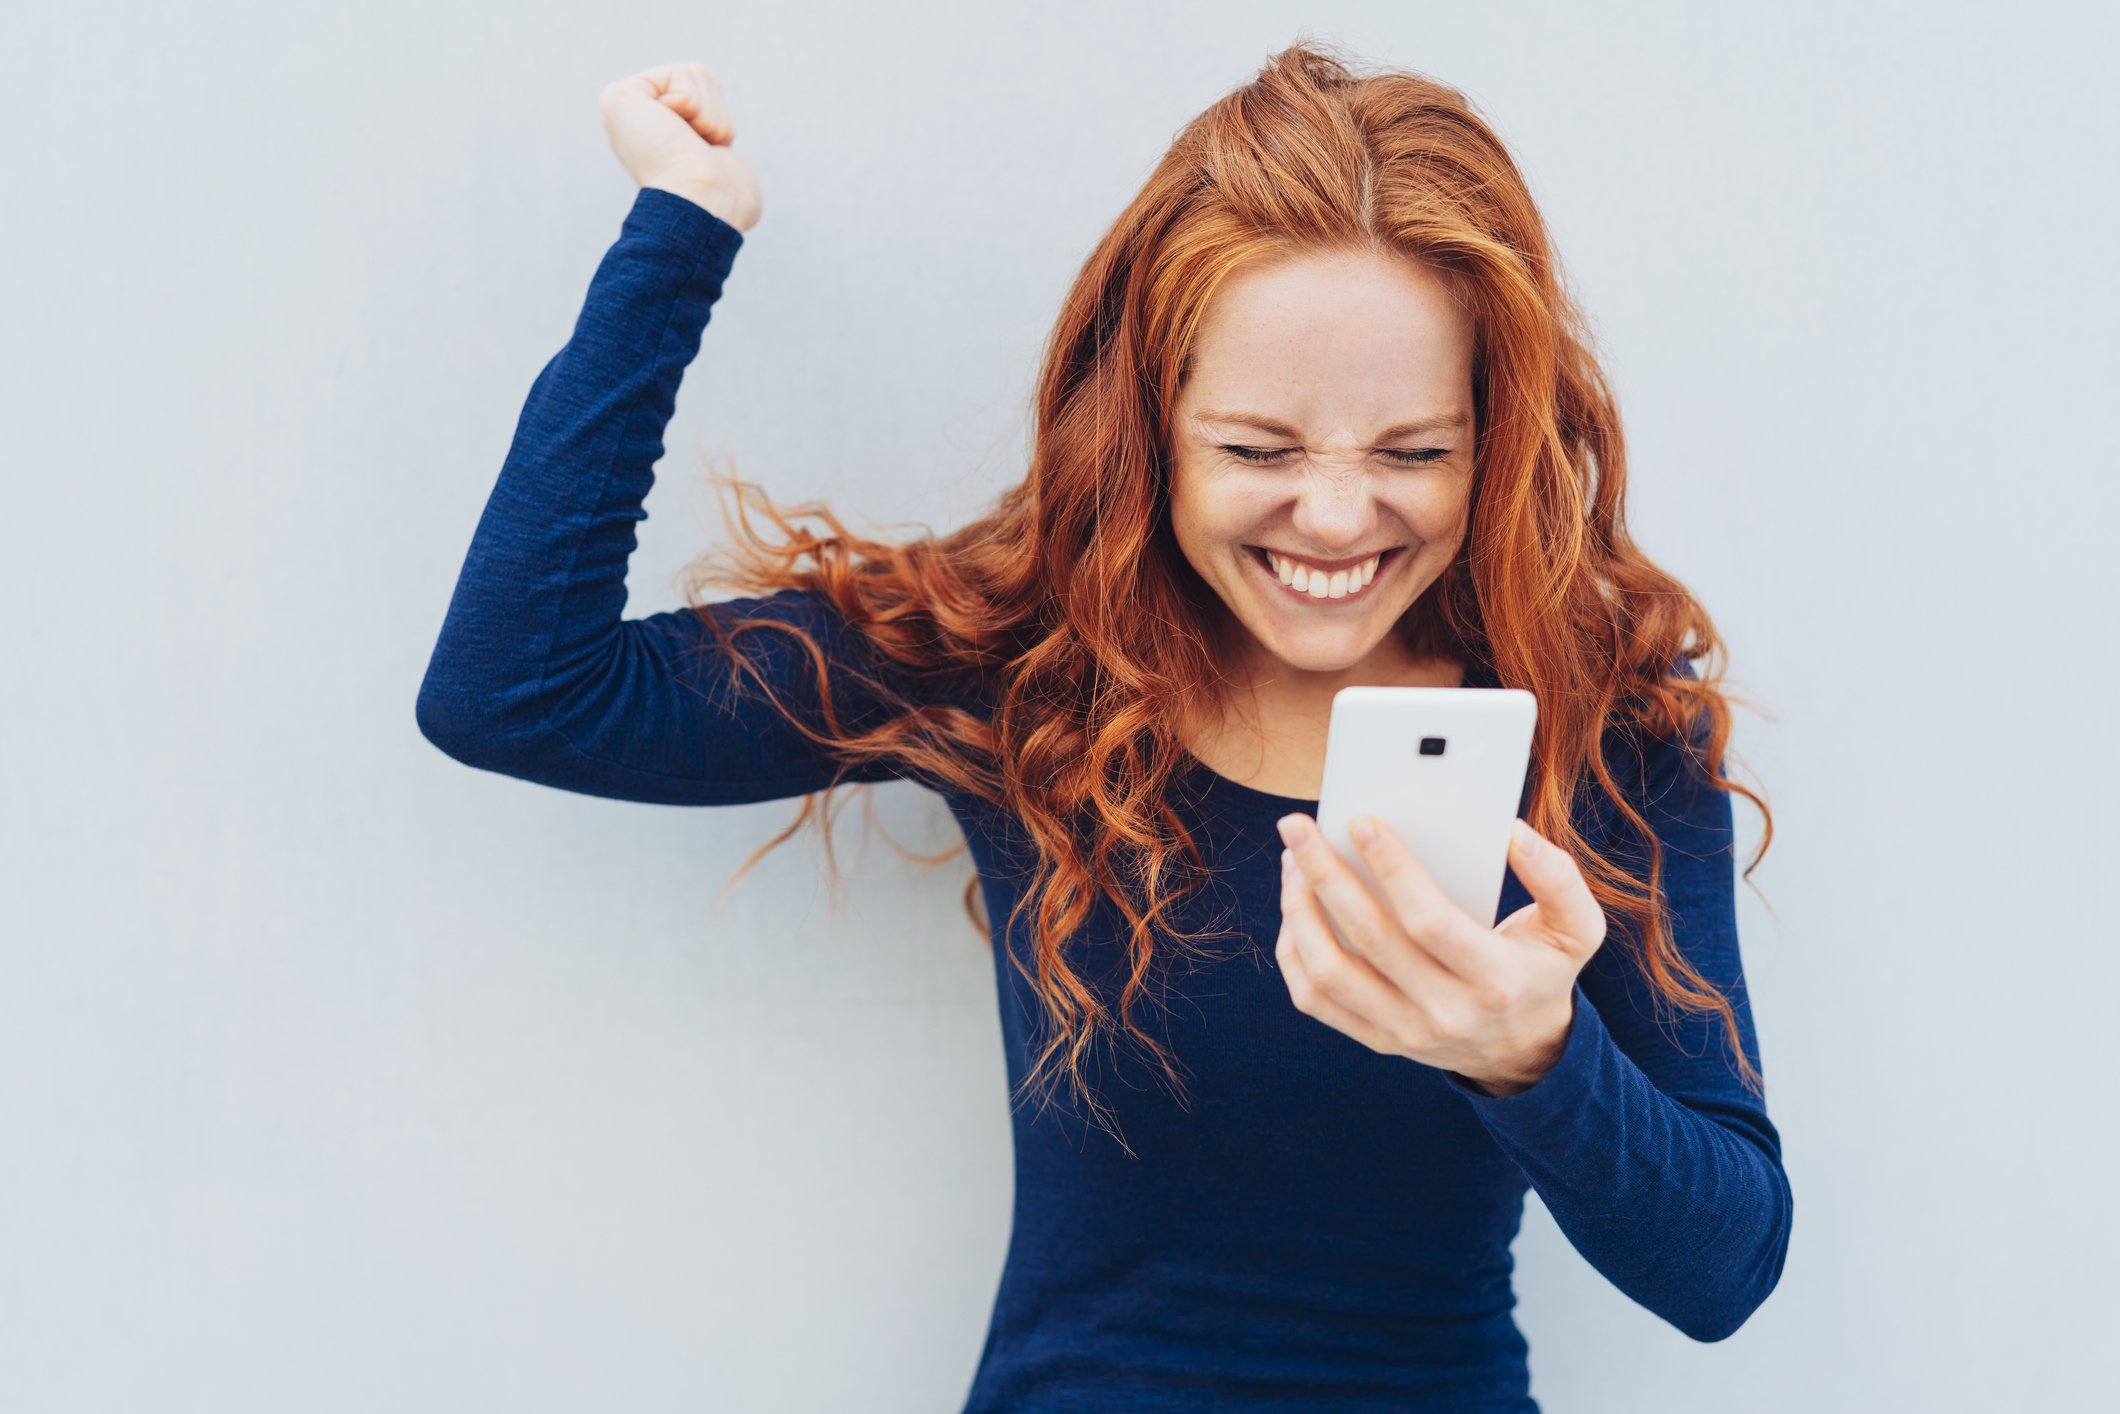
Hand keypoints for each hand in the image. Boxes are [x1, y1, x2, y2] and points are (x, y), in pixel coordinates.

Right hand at [600, 61, 761, 231]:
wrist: (704, 205)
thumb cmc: (720, 195)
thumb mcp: (722, 159)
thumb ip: (714, 139)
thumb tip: (719, 155)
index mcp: (657, 131)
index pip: (705, 89)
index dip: (716, 119)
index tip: (702, 153)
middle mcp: (636, 118)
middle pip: (699, 76)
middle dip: (713, 113)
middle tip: (696, 148)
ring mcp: (624, 107)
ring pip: (694, 74)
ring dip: (707, 115)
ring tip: (688, 145)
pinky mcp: (620, 96)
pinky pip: (683, 75)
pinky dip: (696, 108)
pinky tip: (678, 136)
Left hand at [1274, 813, 1606, 1095]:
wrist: (1523, 1050)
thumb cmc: (1541, 969)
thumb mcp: (1577, 928)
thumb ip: (1557, 878)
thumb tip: (1513, 833)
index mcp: (1497, 981)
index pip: (1430, 922)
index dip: (1393, 869)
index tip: (1361, 821)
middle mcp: (1447, 1012)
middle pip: (1369, 940)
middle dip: (1325, 874)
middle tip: (1297, 826)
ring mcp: (1406, 1032)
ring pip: (1329, 973)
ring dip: (1299, 911)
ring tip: (1292, 862)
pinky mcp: (1375, 1040)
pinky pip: (1315, 1000)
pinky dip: (1295, 951)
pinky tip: (1296, 908)